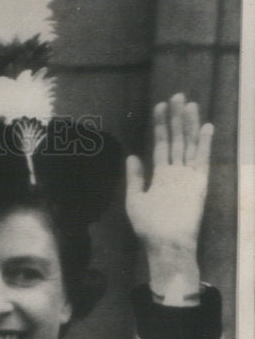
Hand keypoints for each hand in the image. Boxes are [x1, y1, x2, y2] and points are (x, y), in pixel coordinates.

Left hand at [125, 93, 213, 301]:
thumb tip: (132, 156)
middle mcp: (176, 173)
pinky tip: (205, 126)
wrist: (166, 243)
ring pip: (190, 144)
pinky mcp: (199, 182)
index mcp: (160, 176)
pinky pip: (202, 159)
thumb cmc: (149, 227)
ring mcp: (188, 176)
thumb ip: (135, 178)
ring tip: (189, 104)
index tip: (159, 107)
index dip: (160, 126)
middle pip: (177, 140)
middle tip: (177, 96)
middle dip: (176, 118)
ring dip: (189, 124)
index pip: (161, 145)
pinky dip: (204, 143)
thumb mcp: (135, 200)